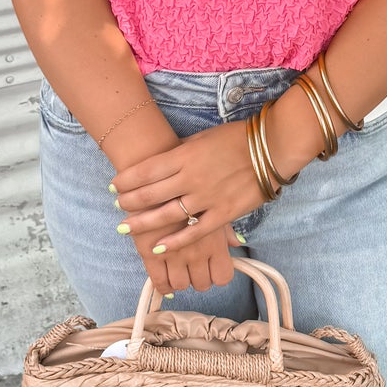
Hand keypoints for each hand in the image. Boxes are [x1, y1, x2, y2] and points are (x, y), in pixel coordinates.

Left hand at [112, 120, 265, 293]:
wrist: (272, 147)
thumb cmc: (237, 139)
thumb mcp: (202, 138)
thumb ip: (181, 151)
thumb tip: (162, 159)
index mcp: (185, 156)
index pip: (146, 171)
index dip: (126, 180)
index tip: (114, 186)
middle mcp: (191, 177)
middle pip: (150, 193)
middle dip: (129, 201)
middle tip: (117, 206)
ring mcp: (207, 197)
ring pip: (167, 215)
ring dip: (143, 222)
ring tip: (125, 226)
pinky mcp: (223, 213)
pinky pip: (195, 231)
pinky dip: (176, 241)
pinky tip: (158, 248)